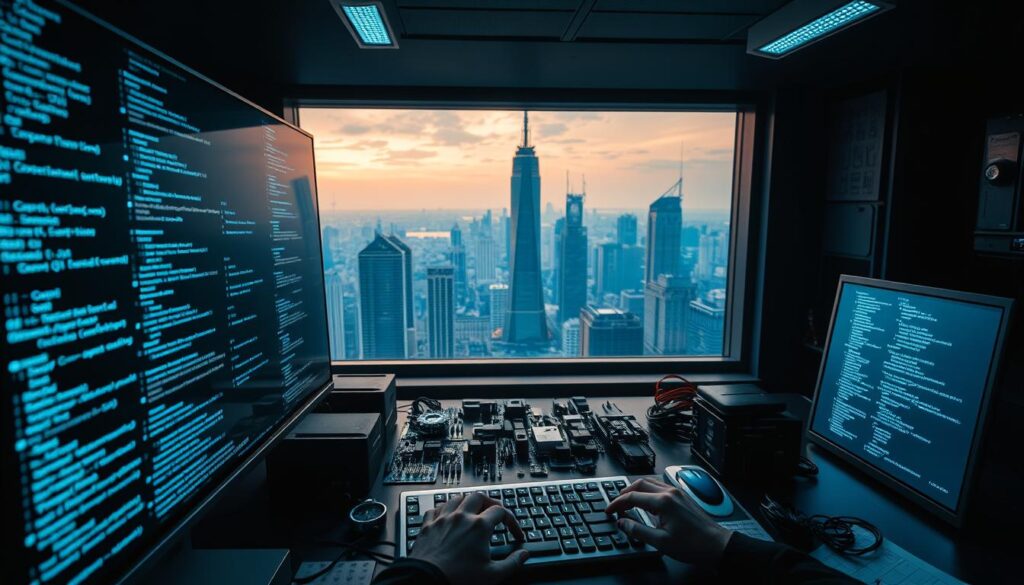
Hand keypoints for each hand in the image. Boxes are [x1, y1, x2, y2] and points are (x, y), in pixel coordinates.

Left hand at [409, 492, 528, 584]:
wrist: (426, 580)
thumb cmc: (458, 578)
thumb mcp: (492, 575)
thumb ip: (512, 563)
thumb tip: (524, 555)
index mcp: (479, 526)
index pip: (501, 511)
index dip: (512, 521)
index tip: (514, 534)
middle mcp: (461, 517)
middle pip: (479, 496)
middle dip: (490, 502)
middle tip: (495, 513)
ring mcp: (443, 519)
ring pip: (457, 498)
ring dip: (468, 502)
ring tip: (473, 511)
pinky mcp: (428, 525)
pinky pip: (436, 507)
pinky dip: (445, 509)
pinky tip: (448, 516)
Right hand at [606, 477, 732, 567]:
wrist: (716, 545)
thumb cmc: (693, 545)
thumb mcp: (660, 542)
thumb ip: (638, 531)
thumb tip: (623, 523)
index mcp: (663, 502)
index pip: (632, 497)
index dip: (617, 504)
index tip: (609, 510)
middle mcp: (670, 493)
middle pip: (639, 484)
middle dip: (624, 493)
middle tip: (616, 505)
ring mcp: (677, 493)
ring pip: (650, 483)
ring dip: (636, 490)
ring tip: (627, 501)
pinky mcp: (682, 496)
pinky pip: (659, 487)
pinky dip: (647, 491)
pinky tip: (645, 501)